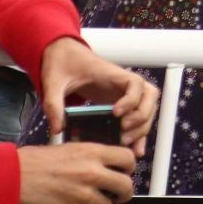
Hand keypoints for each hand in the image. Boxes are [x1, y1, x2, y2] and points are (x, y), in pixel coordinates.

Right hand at [16, 142, 135, 203]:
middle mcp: (91, 172)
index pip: (128, 159)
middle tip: (117, 194)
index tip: (124, 172)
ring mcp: (83, 194)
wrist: (14, 177)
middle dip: (123, 193)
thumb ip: (91, 156)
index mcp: (92, 152)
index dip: (128, 168)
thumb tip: (108, 165)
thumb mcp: (69, 147)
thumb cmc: (36, 161)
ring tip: (85, 198)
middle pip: (126, 187)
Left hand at [38, 37, 159, 156]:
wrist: (63, 55)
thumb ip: (54, 104)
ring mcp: (124, 93)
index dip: (131, 100)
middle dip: (140, 117)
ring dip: (142, 126)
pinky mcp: (120, 102)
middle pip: (149, 97)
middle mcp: (123, 83)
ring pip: (148, 108)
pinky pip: (138, 116)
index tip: (116, 113)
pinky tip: (135, 148)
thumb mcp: (54, 82)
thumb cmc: (63, 62)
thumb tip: (58, 128)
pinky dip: (139, 132)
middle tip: (122, 131)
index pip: (135, 83)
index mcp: (111, 73)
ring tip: (124, 142)